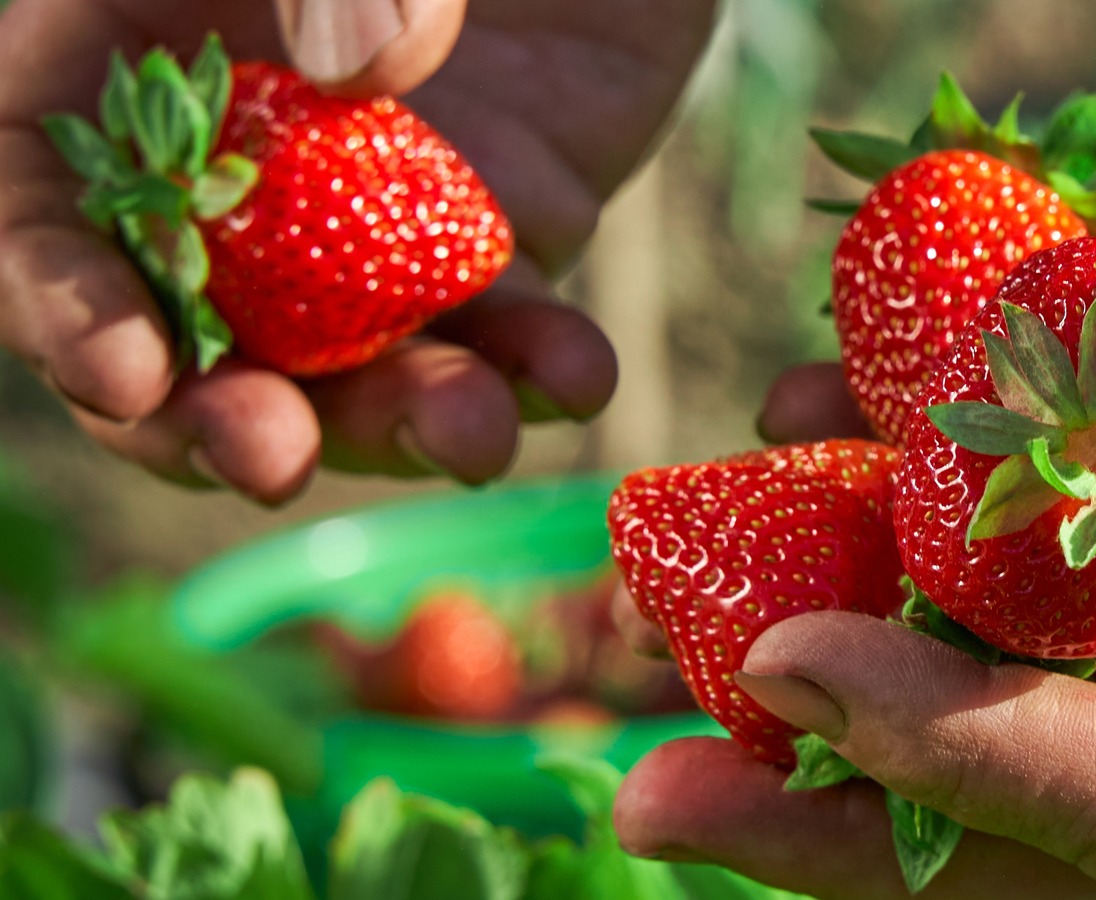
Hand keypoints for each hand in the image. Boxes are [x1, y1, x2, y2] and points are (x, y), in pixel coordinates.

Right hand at [0, 0, 715, 502]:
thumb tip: (361, 75)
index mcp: (123, 69)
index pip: (41, 220)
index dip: (66, 311)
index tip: (128, 377)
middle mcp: (241, 174)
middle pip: (197, 340)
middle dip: (225, 418)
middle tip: (272, 459)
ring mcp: (369, 221)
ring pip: (359, 368)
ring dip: (401, 421)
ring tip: (469, 435)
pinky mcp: (497, 237)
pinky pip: (510, 332)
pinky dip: (540, 368)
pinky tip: (577, 373)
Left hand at [607, 138, 1095, 899]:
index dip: (967, 753)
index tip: (789, 668)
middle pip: (1035, 819)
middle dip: (844, 817)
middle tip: (657, 790)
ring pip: (1002, 696)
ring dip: (835, 662)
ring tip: (677, 603)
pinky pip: (1019, 568)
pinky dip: (903, 513)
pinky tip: (809, 423)